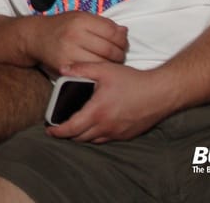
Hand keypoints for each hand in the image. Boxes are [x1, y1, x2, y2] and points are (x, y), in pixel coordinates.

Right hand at [33, 12, 127, 74]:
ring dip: (111, 65)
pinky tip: (99, 68)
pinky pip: (89, 72)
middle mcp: (75, 35)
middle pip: (110, 49)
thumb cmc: (62, 26)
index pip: (113, 32)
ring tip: (111, 62)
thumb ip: (103, 24)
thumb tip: (124, 32)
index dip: (122, 40)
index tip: (122, 43)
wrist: (36, 36)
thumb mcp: (80, 17)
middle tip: (119, 56)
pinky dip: (97, 71)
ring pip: (102, 63)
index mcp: (81, 20)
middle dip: (120, 54)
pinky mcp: (64, 66)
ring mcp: (69, 52)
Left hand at [46, 62, 172, 142]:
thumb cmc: (132, 81)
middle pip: (80, 138)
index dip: (58, 131)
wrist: (160, 93)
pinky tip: (94, 126)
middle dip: (67, 135)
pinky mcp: (127, 135)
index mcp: (97, 112)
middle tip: (59, 128)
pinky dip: (96, 135)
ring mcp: (117, 133)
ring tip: (74, 127)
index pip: (71, 128)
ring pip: (93, 140)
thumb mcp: (104, 70)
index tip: (49, 130)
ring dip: (81, 136)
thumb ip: (81, 68)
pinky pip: (106, 139)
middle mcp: (106, 127)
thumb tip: (63, 69)